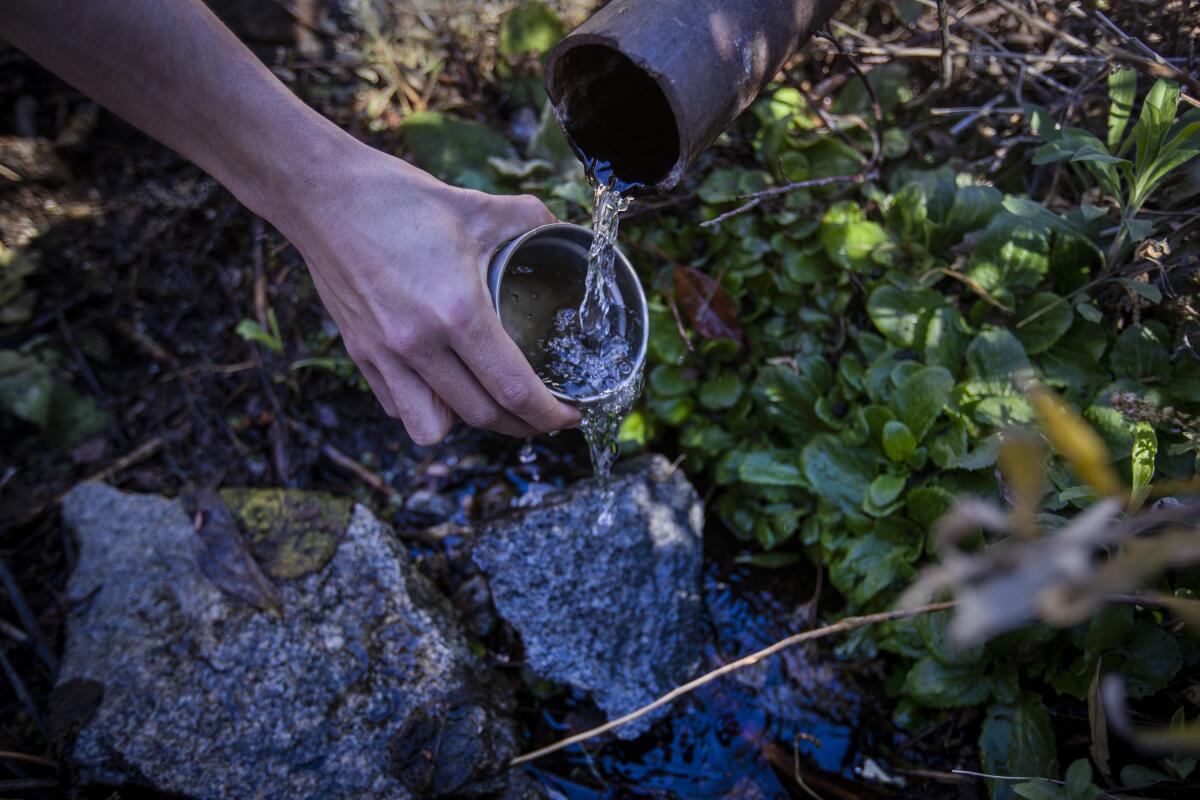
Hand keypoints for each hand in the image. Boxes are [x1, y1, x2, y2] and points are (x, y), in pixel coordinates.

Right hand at [274, 142, 579, 444]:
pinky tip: (443, 383)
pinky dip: (427, 406)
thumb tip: (562, 226)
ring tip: (491, 403)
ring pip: (434, 427)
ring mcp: (384, 354)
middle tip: (546, 415)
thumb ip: (527, 218)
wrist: (320, 195)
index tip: (571, 414)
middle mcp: (419, 344)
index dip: (550, 413)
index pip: (514, 388)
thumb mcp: (474, 206)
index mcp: (456, 311)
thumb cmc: (395, 198)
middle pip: (483, 416)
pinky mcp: (359, 354)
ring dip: (470, 424)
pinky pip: (399, 406)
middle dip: (524, 425)